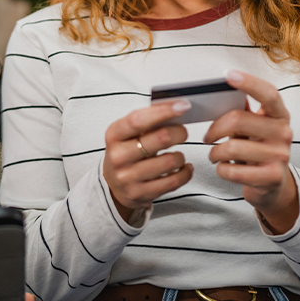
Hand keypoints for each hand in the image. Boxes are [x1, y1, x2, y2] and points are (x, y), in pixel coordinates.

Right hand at [103, 100, 193, 222]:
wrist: (114, 186)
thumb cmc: (127, 152)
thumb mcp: (128, 134)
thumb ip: (147, 122)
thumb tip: (177, 107)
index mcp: (114, 135)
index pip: (139, 120)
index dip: (164, 111)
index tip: (183, 106)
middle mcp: (118, 157)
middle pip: (160, 138)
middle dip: (179, 132)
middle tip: (183, 132)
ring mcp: (128, 178)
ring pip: (170, 161)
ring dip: (180, 156)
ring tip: (178, 155)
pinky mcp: (141, 194)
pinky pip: (174, 181)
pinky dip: (185, 172)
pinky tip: (184, 168)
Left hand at [203, 70, 298, 233]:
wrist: (272, 185)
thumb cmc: (257, 151)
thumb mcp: (254, 129)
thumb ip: (243, 112)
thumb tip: (223, 92)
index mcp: (279, 115)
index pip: (268, 93)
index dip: (249, 82)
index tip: (228, 75)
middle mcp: (284, 132)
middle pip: (238, 120)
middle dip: (215, 129)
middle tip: (207, 137)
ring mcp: (280, 156)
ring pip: (231, 148)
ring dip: (215, 153)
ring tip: (215, 154)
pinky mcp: (272, 177)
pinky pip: (233, 170)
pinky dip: (221, 169)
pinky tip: (224, 168)